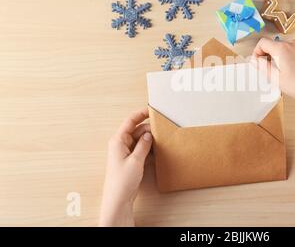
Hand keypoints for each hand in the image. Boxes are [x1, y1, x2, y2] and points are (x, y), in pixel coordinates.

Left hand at [99, 108, 152, 226]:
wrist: (119, 198)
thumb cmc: (122, 181)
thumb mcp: (136, 160)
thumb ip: (143, 145)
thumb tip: (148, 134)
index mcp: (118, 140)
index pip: (130, 121)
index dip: (141, 114)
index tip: (151, 109)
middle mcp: (121, 144)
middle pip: (137, 130)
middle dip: (149, 129)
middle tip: (162, 129)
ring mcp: (126, 152)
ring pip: (140, 140)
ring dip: (150, 140)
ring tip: (161, 140)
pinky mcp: (131, 160)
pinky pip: (141, 149)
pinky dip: (149, 148)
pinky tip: (157, 151)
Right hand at [252, 38, 294, 112]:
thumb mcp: (276, 78)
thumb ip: (262, 66)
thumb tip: (254, 60)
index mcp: (282, 49)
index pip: (263, 42)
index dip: (257, 52)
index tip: (257, 61)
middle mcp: (293, 44)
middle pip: (275, 44)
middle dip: (269, 55)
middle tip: (269, 69)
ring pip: (287, 47)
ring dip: (282, 56)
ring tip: (284, 72)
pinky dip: (294, 57)